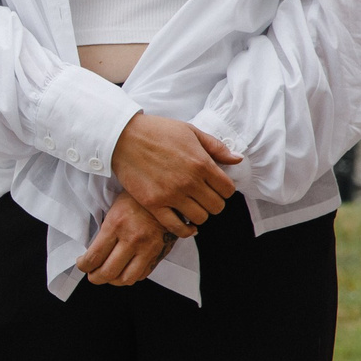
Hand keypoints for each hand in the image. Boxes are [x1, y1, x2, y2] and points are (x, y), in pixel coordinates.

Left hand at [75, 193, 174, 286]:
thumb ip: (104, 233)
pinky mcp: (158, 254)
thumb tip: (92, 254)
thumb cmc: (136, 200)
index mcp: (116, 225)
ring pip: (126, 279)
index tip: (82, 265)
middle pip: (108, 272)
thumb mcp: (114, 210)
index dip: (84, 266)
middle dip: (95, 277)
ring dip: (113, 281)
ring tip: (107, 275)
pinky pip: (142, 275)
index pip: (94, 256)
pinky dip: (130, 277)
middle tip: (92, 275)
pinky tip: (124, 270)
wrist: (165, 197)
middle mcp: (132, 239)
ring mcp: (147, 249)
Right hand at [109, 114, 241, 235]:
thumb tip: (238, 159)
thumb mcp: (190, 131)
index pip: (228, 190)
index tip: (216, 187)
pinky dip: (185, 230)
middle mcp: (189, 181)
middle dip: (213, 203)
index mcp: (201, 163)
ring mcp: (171, 195)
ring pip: (200, 218)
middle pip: (217, 207)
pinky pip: (177, 227)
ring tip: (192, 206)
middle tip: (204, 197)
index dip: (225, 190)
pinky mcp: (154, 204)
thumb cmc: (157, 131)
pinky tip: (185, 224)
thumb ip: (216, 146)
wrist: (122, 137)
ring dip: (199, 214)